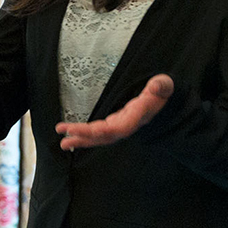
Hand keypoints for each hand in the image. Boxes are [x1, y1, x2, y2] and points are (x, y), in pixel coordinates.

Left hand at [57, 74, 173, 150]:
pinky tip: (71, 137)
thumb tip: (156, 86)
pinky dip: (85, 136)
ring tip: (63, 143)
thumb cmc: (162, 91)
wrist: (163, 100)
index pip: (122, 128)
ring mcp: (121, 125)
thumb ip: (161, 86)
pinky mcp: (115, 123)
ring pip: (100, 137)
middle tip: (64, 134)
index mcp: (139, 116)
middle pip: (105, 135)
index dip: (106, 131)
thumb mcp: (164, 85)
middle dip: (85, 135)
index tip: (93, 130)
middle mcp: (128, 124)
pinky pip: (99, 133)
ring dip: (81, 139)